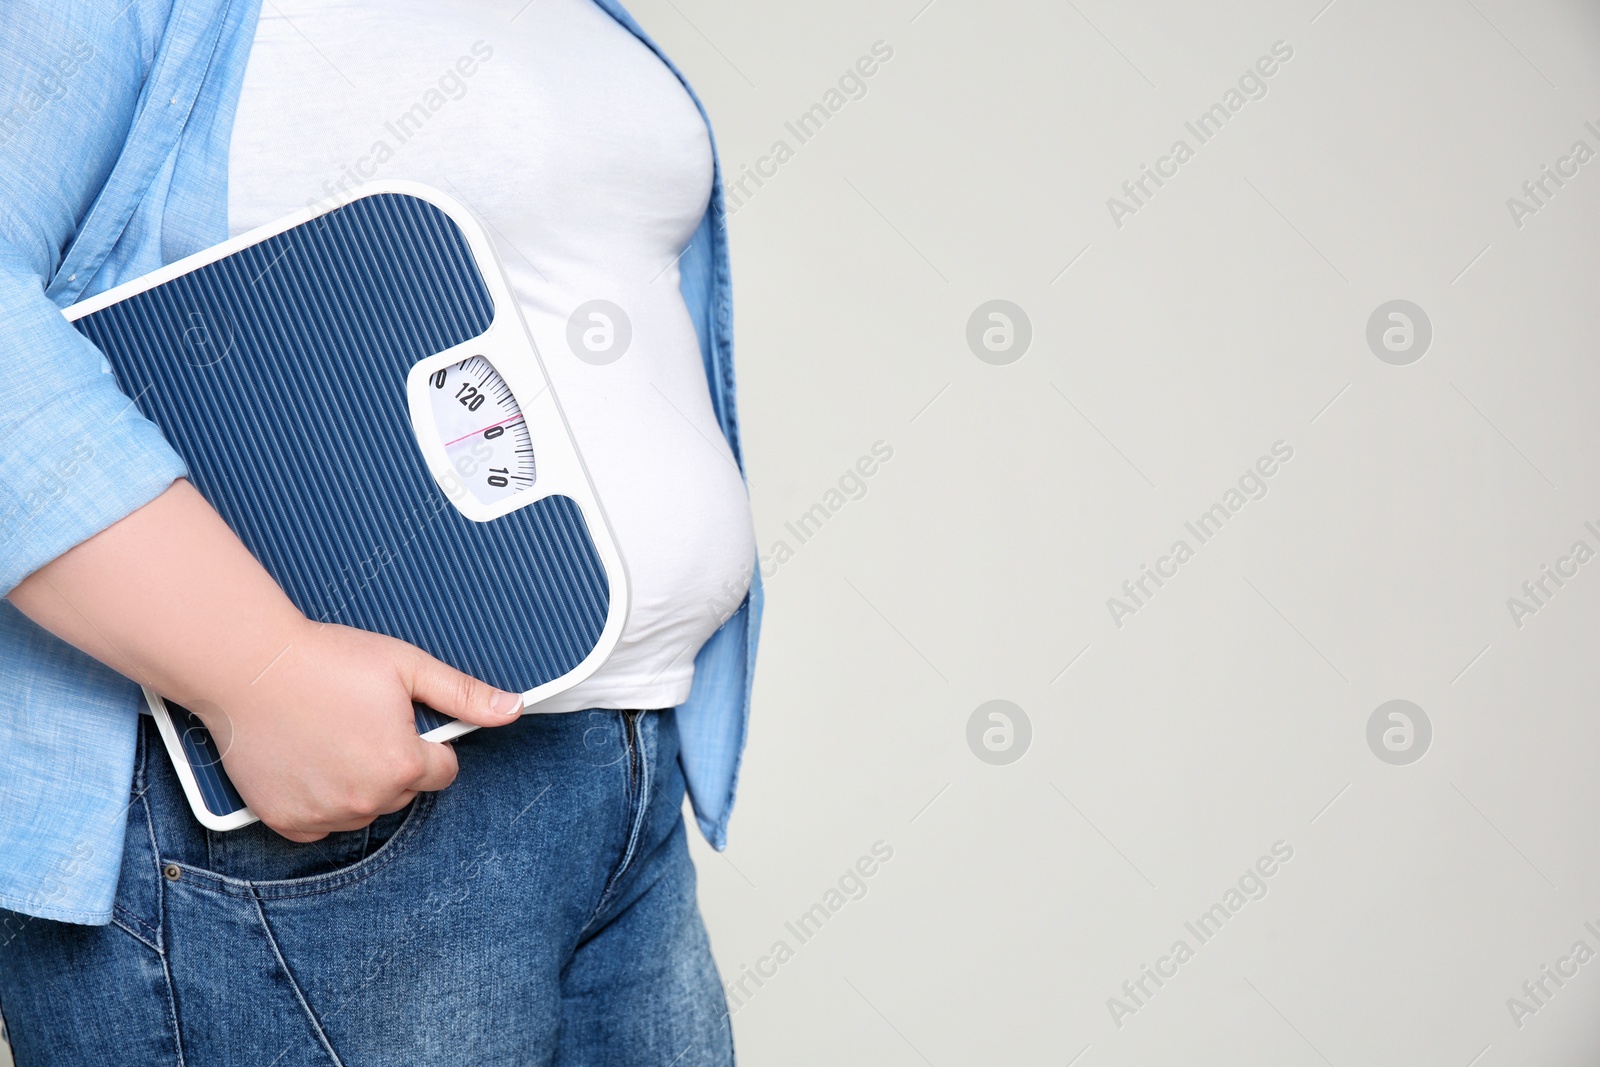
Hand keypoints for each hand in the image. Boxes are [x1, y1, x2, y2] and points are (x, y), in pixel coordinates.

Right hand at [9, 479, 523, 841]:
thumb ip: (464, 695)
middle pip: (403, 791)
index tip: (395, 719)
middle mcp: (369, 800)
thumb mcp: (407, 666)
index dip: (424, 743)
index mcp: (406, 766)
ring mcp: (326, 816)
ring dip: (356, 784)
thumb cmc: (327, 660)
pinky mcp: (288, 823)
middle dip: (391, 763)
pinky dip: (318, 800)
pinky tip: (306, 760)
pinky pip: (320, 824)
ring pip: (363, 809)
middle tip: (356, 721)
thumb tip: (514, 710)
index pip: (442, 771)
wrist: (248, 667)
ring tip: (328, 737)